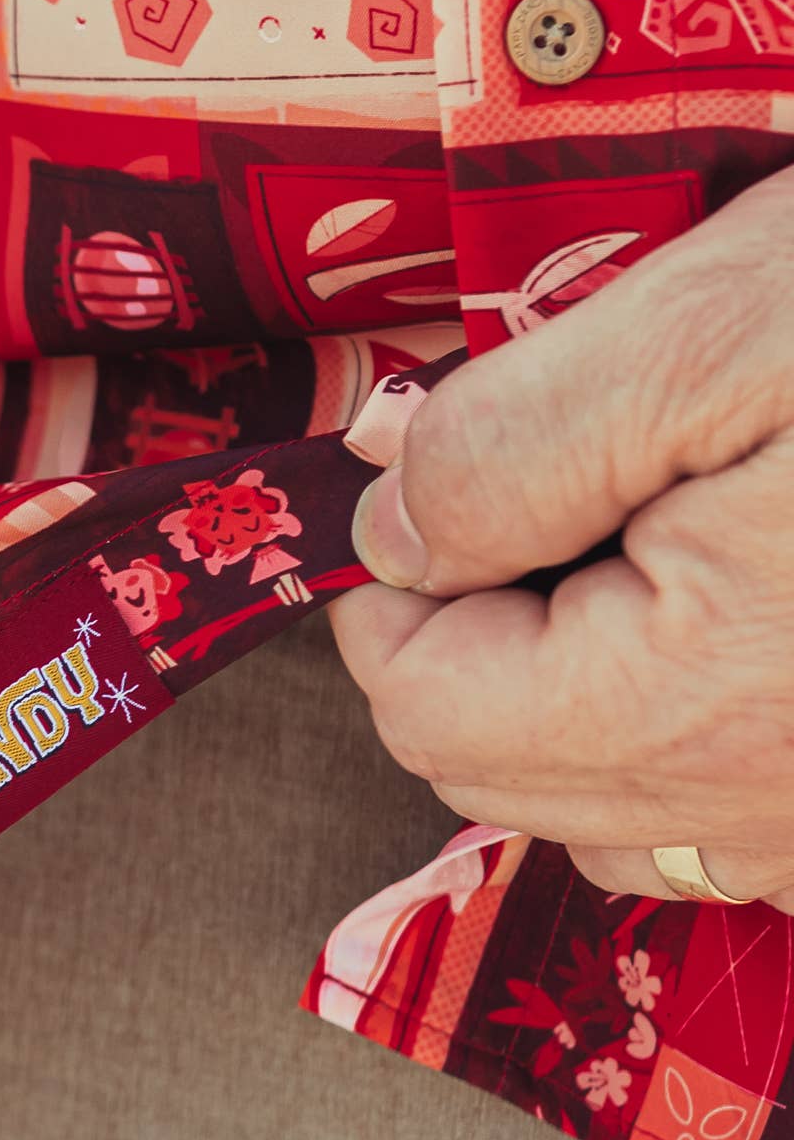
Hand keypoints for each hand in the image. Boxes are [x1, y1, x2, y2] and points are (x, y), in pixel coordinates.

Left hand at [331, 170, 793, 911]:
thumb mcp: (713, 328)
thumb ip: (512, 444)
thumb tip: (385, 514)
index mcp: (697, 706)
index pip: (428, 708)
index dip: (399, 582)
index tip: (447, 466)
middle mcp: (781, 811)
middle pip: (511, 773)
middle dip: (488, 629)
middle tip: (570, 471)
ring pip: (628, 804)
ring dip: (590, 681)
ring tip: (674, 517)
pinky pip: (749, 811)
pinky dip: (701, 717)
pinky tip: (762, 589)